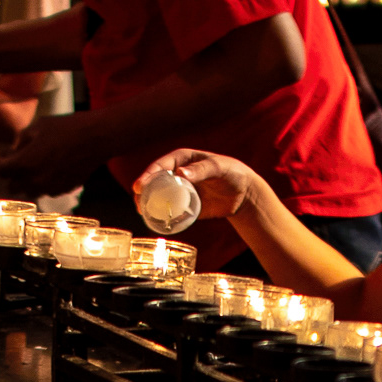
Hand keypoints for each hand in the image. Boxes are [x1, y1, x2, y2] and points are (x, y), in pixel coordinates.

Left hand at [0, 119, 95, 197]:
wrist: (95, 139)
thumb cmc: (66, 128)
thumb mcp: (37, 126)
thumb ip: (20, 139)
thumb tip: (14, 149)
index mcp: (24, 163)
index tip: (2, 153)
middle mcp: (34, 180)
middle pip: (12, 186)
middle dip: (11, 174)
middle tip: (17, 161)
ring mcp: (49, 188)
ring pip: (29, 191)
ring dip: (27, 181)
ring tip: (33, 166)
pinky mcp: (62, 190)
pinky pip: (46, 191)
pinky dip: (43, 182)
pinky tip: (50, 168)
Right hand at [132, 149, 256, 221]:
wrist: (244, 193)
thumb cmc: (232, 173)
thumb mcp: (218, 168)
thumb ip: (201, 170)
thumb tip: (179, 174)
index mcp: (182, 159)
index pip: (161, 166)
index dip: (148, 175)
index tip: (139, 186)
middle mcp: (178, 174)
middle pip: (155, 181)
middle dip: (142, 191)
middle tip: (137, 202)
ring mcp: (180, 191)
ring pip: (159, 196)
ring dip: (148, 203)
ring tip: (141, 212)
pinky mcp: (186, 205)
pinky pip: (171, 210)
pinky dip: (162, 215)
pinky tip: (154, 222)